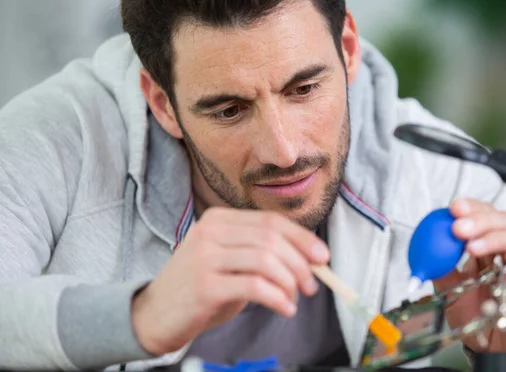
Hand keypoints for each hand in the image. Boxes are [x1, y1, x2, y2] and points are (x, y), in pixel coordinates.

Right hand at [131, 207, 329, 354]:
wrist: (155, 314)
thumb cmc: (202, 286)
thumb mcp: (230, 260)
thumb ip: (262, 252)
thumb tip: (311, 258)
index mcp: (219, 219)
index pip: (271, 222)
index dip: (302, 238)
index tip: (323, 257)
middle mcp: (210, 231)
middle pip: (272, 239)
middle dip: (300, 263)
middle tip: (311, 286)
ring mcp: (205, 257)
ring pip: (266, 261)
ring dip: (290, 282)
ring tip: (294, 299)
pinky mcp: (205, 285)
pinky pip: (255, 287)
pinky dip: (278, 298)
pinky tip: (284, 308)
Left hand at [433, 198, 505, 353]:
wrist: (493, 344)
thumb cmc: (474, 314)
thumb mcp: (448, 290)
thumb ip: (439, 269)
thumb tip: (425, 251)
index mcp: (483, 244)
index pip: (482, 215)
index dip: (471, 208)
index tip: (455, 208)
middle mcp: (505, 248)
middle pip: (501, 220)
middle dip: (479, 219)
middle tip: (459, 228)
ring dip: (494, 237)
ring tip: (472, 247)